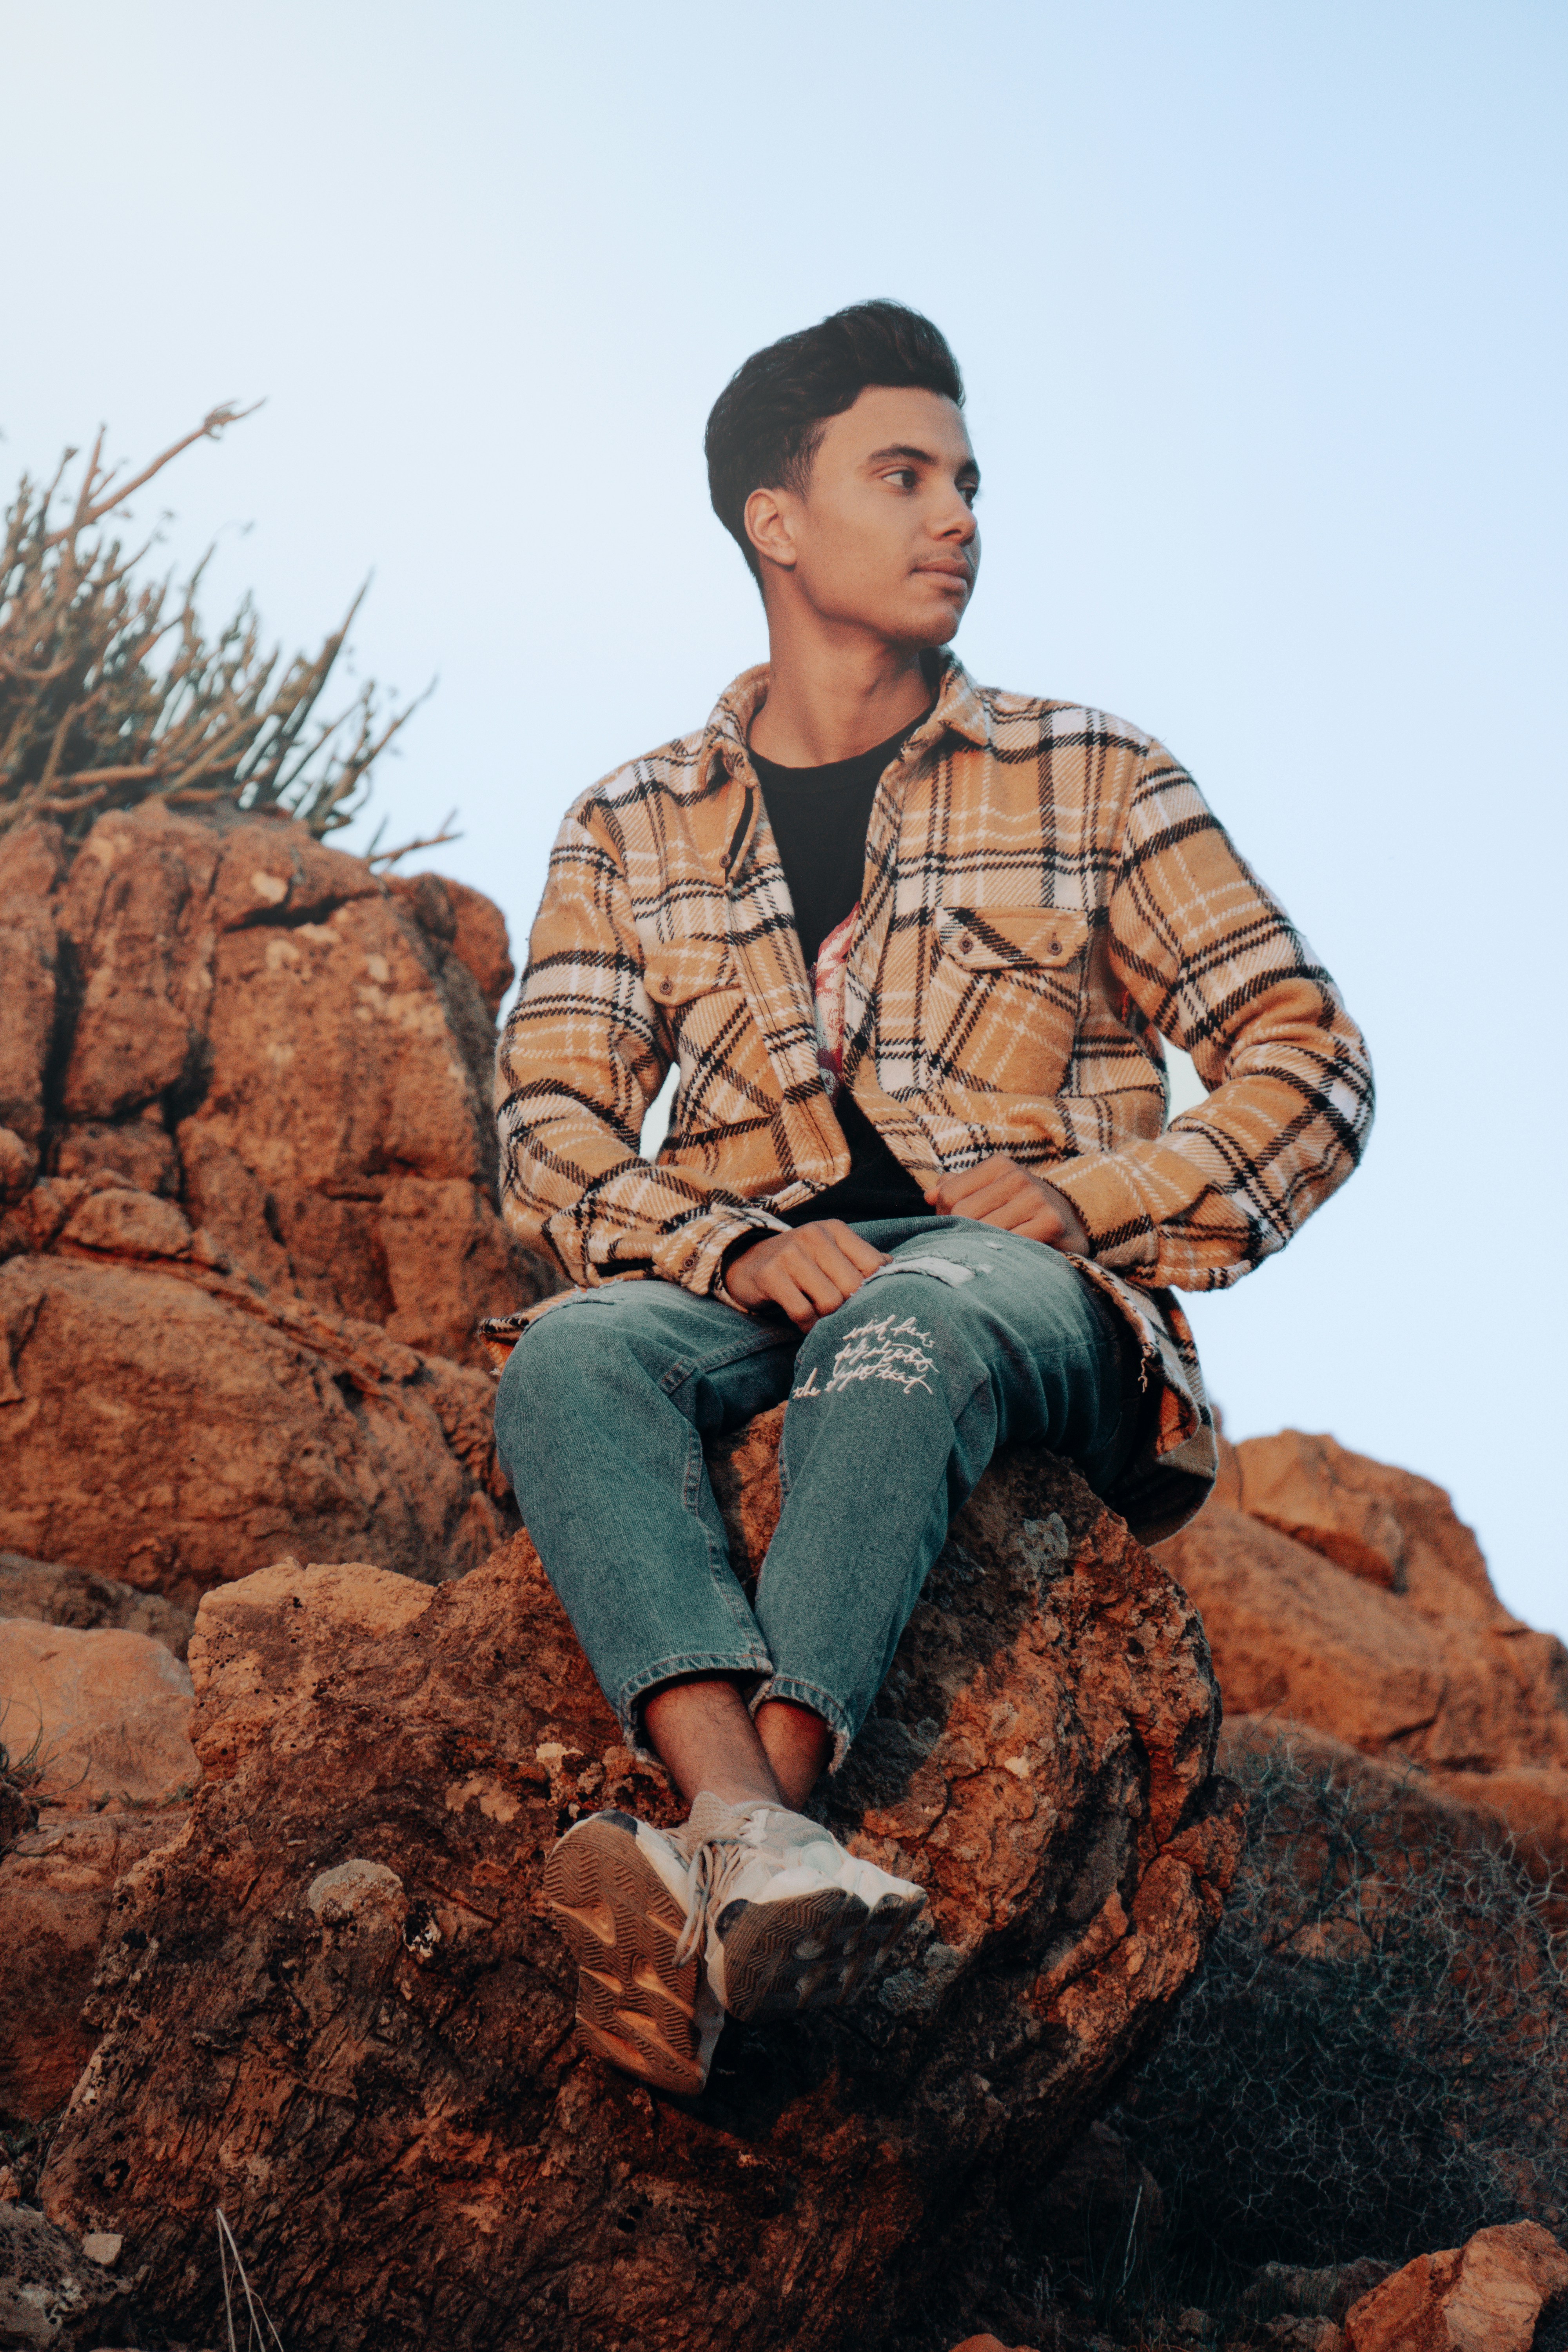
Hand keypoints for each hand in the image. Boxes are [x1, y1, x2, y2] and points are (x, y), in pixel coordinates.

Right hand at [723, 1220, 887, 1332]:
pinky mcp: (770, 1275)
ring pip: (830, 1302)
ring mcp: (790, 1254)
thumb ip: (860, 1260)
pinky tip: (803, 1322)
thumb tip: (894, 1269)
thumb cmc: (799, 1263)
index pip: (874, 1265)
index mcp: (835, 1229)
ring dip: (826, 1319)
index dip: (873, 1290)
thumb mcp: (830, 1252)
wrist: (745, 1261)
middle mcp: (814, 1236)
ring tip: (819, 1317)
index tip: (862, 1301)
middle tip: (838, 1314)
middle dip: (848, 1308)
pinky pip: (802, 1312)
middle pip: (853, 1287)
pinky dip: (806, 1325)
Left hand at [923, 1153, 1089, 1253]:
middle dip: (961, 1234)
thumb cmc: (1022, 1210)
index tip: (959, 1228)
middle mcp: (1017, 1177)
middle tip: (974, 1246)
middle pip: (963, 1214)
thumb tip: (929, 1195)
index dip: (945, 1218)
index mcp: (999, 1166)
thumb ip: (958, 1189)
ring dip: (982, 1247)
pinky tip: (1009, 1259)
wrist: (1075, 1223)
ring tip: (991, 1252)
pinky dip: (1003, 1256)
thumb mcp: (992, 1192)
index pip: (948, 1195)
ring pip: (983, 1231)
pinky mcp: (1050, 1222)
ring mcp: (1035, 1198)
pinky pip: (1009, 1245)